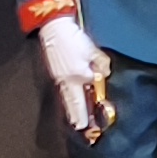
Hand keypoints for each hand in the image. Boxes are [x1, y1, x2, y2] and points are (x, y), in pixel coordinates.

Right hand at [38, 14, 106, 135]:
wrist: (54, 30)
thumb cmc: (75, 39)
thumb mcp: (93, 50)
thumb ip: (101, 63)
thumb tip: (103, 74)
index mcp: (78, 75)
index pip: (88, 93)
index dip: (92, 101)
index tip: (94, 116)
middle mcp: (68, 80)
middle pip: (74, 102)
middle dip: (78, 115)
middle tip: (81, 128)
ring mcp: (60, 78)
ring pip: (67, 98)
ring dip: (71, 110)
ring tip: (75, 122)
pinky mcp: (56, 74)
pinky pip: (63, 92)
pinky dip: (66, 101)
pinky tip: (69, 104)